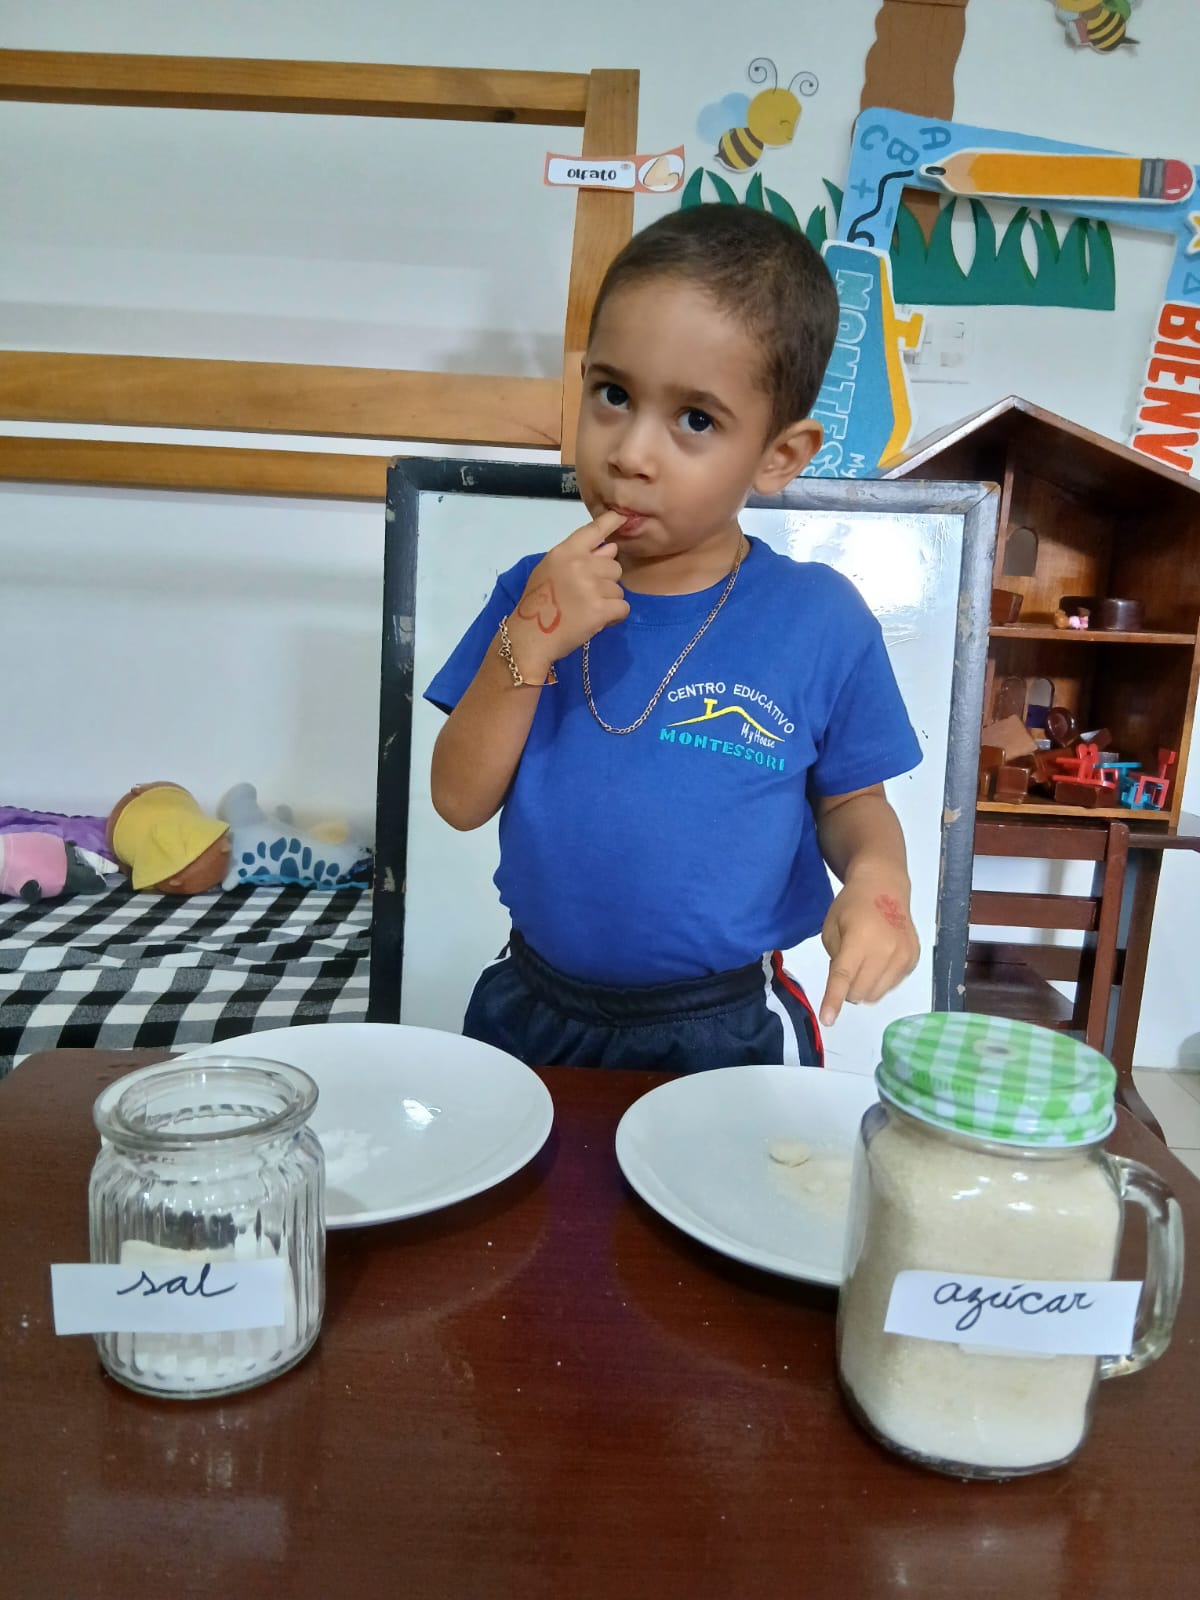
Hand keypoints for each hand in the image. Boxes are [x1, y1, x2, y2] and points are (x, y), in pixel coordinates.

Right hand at [507, 511, 629, 670]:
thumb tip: (611, 547)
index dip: (610, 522)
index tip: (622, 517)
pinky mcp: (600, 609)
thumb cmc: (537, 604)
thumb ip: (579, 557)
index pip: (593, 531)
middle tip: (587, 596)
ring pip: (619, 589)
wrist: (530, 637)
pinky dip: (614, 617)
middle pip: (614, 566)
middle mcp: (580, 564)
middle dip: (606, 582)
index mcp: (565, 552)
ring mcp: (591, 586)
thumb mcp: (550, 571)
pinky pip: (623, 607)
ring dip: (608, 601)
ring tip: (588, 611)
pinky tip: (599, 621)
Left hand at [819, 877, 919, 1027]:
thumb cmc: (852, 905)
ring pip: (876, 994)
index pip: (844, 977)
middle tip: (846, 967)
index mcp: (859, 940)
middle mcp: (885, 951)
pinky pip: (891, 986)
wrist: (885, 887)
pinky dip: (879, 981)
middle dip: (847, 989)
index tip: (828, 1020)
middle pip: (860, 992)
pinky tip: (878, 959)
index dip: (834, 1000)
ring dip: (863, 987)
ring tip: (863, 961)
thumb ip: (835, 959)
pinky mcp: (913, 960)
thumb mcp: (831, 927)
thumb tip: (845, 986)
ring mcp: (903, 957)